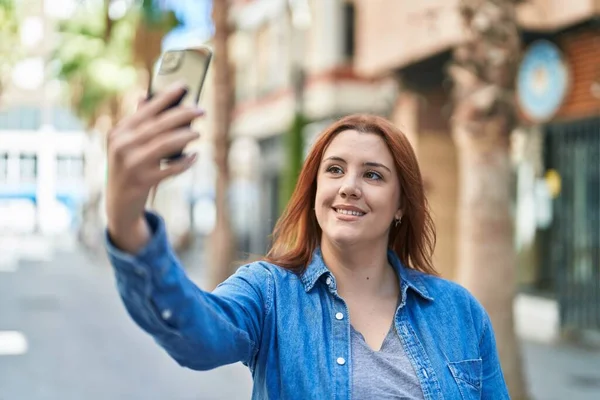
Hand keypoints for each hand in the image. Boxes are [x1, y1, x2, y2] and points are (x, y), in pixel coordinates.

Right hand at [105, 83, 202, 252]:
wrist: (118, 203)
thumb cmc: (127, 167)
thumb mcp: (125, 145)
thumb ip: (137, 123)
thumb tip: (146, 96)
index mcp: (119, 132)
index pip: (146, 109)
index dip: (166, 96)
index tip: (184, 86)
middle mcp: (122, 146)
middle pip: (159, 125)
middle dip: (183, 115)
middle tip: (201, 110)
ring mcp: (132, 164)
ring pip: (166, 144)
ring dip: (186, 137)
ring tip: (197, 134)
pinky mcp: (143, 181)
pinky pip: (171, 168)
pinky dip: (186, 162)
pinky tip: (195, 156)